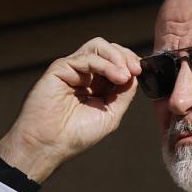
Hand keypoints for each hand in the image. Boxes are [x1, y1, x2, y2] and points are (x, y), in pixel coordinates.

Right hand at [0, 38, 142, 183]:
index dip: (130, 62)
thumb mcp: (111, 114)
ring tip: (125, 75)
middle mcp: (84, 73)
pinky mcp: (60, 68)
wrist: (50, 145)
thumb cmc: (76, 135)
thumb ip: (124, 94)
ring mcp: (72, 69)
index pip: (116, 61)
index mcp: (96, 84)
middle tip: (136, 70)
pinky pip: (86, 57)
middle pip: (108, 49)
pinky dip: (105, 64)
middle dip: (126, 56)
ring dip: (117, 57)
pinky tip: (116, 77)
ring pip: (98, 46)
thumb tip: (136, 75)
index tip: (141, 72)